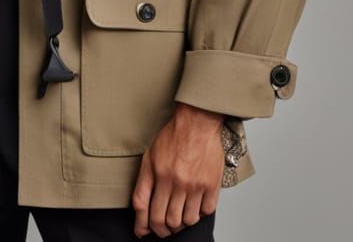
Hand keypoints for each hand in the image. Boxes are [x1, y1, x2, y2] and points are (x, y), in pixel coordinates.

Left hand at [131, 102, 223, 237]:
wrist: (197, 121)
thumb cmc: (173, 137)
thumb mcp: (149, 157)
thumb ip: (143, 186)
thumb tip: (140, 215)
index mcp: (159, 174)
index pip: (149, 213)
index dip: (146, 227)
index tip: (145, 231)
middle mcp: (177, 180)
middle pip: (167, 220)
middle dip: (163, 229)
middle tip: (164, 228)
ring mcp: (196, 183)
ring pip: (187, 221)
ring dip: (182, 223)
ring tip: (179, 215)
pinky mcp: (212, 184)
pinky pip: (206, 212)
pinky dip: (200, 213)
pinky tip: (195, 205)